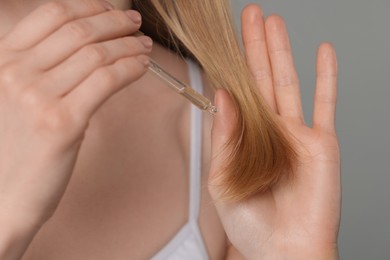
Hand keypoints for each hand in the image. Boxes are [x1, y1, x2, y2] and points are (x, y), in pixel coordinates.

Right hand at [0, 0, 151, 238]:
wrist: (4, 196)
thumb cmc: (17, 146)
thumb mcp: (18, 95)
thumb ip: (44, 67)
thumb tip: (90, 44)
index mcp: (3, 60)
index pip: (53, 14)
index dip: (89, 6)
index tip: (112, 10)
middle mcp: (17, 73)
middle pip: (80, 30)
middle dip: (115, 22)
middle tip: (135, 23)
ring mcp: (38, 97)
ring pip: (97, 54)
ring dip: (128, 45)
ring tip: (144, 46)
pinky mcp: (63, 123)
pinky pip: (107, 80)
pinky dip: (130, 68)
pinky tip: (142, 66)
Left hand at [209, 4, 339, 258]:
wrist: (284, 250)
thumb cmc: (251, 223)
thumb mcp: (222, 178)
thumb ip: (223, 136)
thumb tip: (222, 96)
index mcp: (244, 139)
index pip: (236, 93)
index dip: (230, 66)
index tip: (223, 41)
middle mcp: (269, 130)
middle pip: (259, 79)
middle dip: (254, 46)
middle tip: (250, 15)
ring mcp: (296, 133)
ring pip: (287, 82)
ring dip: (281, 51)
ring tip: (274, 22)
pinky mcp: (321, 142)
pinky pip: (324, 103)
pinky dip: (326, 77)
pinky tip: (322, 51)